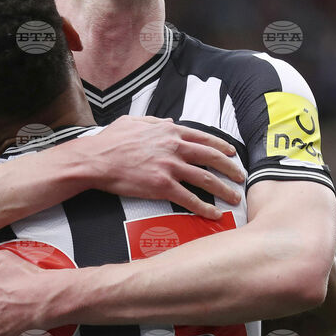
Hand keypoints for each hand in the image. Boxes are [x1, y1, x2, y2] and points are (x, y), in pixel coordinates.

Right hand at [73, 116, 245, 219]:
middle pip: (211, 157)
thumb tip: (170, 122)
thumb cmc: (110, 140)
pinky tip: (213, 214)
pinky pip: (189, 198)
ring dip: (223, 189)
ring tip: (234, 198)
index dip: (220, 146)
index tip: (231, 153)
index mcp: (169, 131)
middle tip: (240, 177)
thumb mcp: (134, 121)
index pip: (203, 138)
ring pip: (205, 178)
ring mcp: (169, 167)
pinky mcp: (162, 186)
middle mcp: (174, 147)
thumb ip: (155, 122)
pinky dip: (204, 207)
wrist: (96, 159)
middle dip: (230, 168)